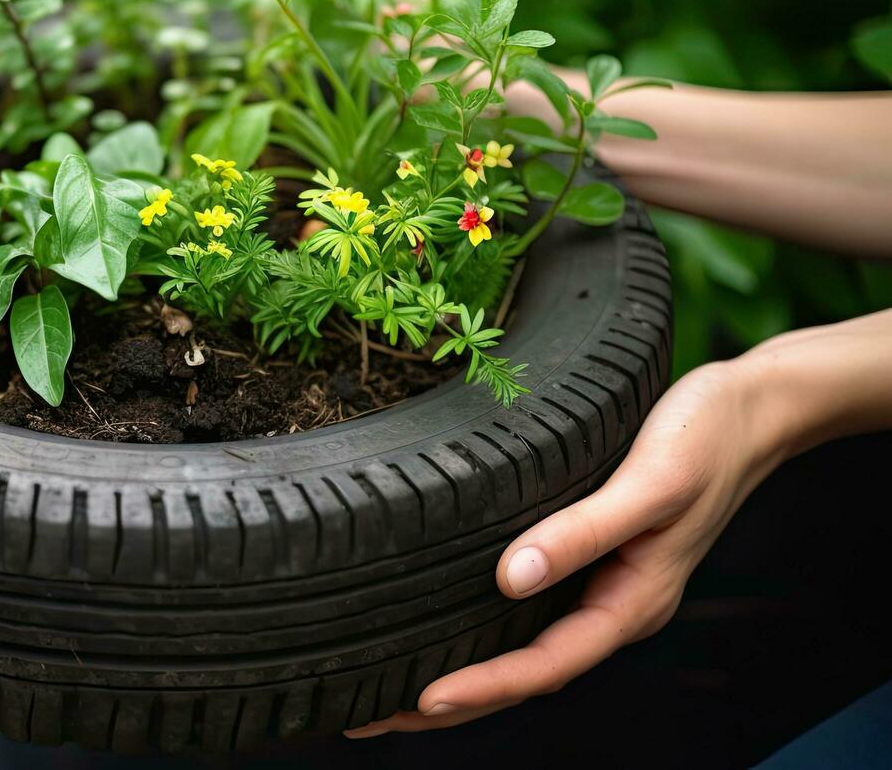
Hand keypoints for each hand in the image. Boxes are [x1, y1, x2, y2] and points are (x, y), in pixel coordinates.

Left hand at [347, 356, 790, 734]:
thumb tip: (510, 578)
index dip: (480, 687)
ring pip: (523, 646)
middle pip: (524, 673)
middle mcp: (613, 605)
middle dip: (452, 702)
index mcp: (632, 603)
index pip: (543, 665)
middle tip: (370, 714)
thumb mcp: (650, 484)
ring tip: (389, 685)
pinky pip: (532, 610)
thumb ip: (583, 532)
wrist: (754, 409)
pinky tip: (445, 621)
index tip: (417, 700)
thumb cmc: (706, 438)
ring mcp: (604, 585)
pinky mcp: (593, 556)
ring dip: (463, 670)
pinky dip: (485, 626)